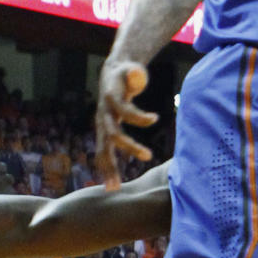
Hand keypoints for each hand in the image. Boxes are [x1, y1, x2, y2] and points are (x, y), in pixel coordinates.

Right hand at [95, 58, 157, 188]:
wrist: (110, 76)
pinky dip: (106, 169)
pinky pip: (104, 153)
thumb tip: (136, 73)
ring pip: (103, 149)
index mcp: (110, 98)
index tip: (155, 118)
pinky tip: (111, 186)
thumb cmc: (125, 73)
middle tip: (148, 156)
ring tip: (114, 188)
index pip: (123, 109)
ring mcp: (102, 125)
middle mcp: (103, 114)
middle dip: (128, 146)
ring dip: (109, 168)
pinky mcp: (104, 133)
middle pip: (113, 133)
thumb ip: (134, 73)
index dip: (138, 115)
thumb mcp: (130, 69)